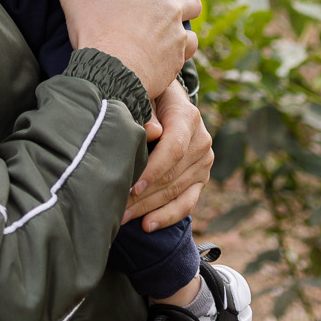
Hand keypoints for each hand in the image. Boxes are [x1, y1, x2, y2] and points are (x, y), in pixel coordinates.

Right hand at [53, 0, 199, 99]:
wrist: (110, 75)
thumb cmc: (95, 35)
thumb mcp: (76, 5)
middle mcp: (168, 12)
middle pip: (193, 2)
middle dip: (188, 3)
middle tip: (176, 8)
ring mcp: (176, 38)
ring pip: (192, 34)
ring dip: (183, 35)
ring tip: (170, 40)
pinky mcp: (176, 62)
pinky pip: (184, 58)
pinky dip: (175, 58)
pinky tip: (163, 61)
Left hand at [125, 81, 212, 228]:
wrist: (167, 99)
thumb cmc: (149, 96)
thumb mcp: (146, 94)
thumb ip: (147, 110)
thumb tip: (152, 131)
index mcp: (188, 117)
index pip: (173, 149)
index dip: (153, 170)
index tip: (131, 187)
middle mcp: (201, 141)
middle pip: (172, 176)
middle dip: (142, 195)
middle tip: (116, 208)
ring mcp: (204, 162)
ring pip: (176, 192)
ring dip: (148, 208)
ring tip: (122, 218)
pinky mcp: (201, 178)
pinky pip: (187, 202)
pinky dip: (167, 216)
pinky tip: (148, 225)